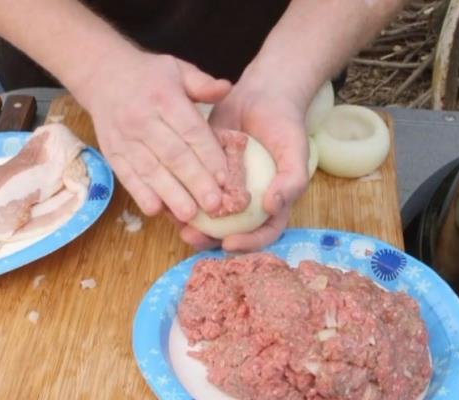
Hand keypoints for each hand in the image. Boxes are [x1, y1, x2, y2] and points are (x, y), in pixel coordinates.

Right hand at [82, 49, 231, 221]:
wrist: (102, 74)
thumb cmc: (149, 76)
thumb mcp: (177, 69)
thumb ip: (203, 83)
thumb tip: (226, 89)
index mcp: (164, 97)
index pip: (190, 131)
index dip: (209, 156)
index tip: (226, 178)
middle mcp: (143, 119)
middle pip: (173, 155)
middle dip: (195, 182)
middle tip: (215, 204)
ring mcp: (125, 139)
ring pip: (151, 170)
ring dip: (171, 195)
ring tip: (190, 215)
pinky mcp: (113, 153)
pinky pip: (127, 176)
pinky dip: (141, 194)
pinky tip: (157, 210)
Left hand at [177, 85, 309, 251]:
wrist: (262, 95)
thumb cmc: (285, 126)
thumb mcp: (295, 152)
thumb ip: (291, 182)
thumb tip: (272, 208)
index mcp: (270, 204)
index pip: (262, 233)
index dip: (247, 244)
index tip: (228, 243)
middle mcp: (244, 202)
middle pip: (227, 231)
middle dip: (207, 239)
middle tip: (191, 237)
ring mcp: (222, 188)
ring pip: (205, 214)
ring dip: (189, 221)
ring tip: (174, 221)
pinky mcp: (203, 172)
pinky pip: (189, 188)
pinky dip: (178, 193)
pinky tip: (164, 195)